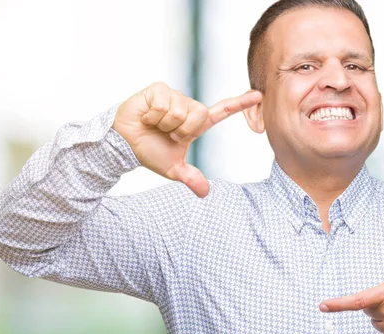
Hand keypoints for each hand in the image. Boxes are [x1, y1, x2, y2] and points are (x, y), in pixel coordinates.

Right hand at [112, 82, 261, 196]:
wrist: (124, 144)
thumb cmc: (149, 152)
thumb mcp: (172, 169)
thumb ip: (190, 177)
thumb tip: (204, 193)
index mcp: (195, 123)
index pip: (221, 112)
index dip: (240, 104)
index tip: (258, 96)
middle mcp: (187, 106)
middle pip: (199, 114)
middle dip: (181, 129)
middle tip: (167, 133)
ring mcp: (173, 96)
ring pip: (180, 110)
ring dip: (165, 123)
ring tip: (155, 124)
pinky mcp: (158, 89)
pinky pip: (164, 103)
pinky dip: (153, 115)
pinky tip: (146, 116)